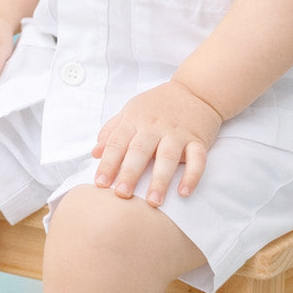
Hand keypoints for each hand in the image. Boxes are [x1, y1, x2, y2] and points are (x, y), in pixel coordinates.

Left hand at [92, 83, 222, 208]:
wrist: (195, 90)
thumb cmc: (158, 104)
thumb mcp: (131, 110)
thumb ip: (111, 131)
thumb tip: (95, 153)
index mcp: (135, 120)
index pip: (117, 143)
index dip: (108, 163)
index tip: (100, 183)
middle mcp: (155, 127)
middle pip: (140, 151)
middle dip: (130, 173)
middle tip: (122, 195)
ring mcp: (177, 133)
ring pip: (168, 157)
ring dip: (160, 180)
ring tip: (153, 202)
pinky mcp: (198, 139)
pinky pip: (197, 159)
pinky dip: (192, 175)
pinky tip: (184, 192)